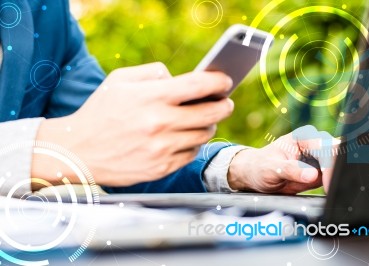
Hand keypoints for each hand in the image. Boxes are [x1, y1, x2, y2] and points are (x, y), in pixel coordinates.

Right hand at [32, 62, 233, 187]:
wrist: (78, 151)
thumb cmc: (100, 111)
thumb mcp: (120, 80)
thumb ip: (153, 72)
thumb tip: (179, 78)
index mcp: (152, 97)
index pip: (200, 86)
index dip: (219, 82)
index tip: (226, 81)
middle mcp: (160, 123)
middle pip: (212, 113)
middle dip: (224, 105)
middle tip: (225, 103)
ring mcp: (162, 148)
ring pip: (204, 135)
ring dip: (208, 125)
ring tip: (202, 120)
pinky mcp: (161, 168)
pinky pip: (191, 154)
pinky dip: (193, 144)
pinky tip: (184, 138)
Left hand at [227, 125, 336, 193]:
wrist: (256, 175)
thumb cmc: (260, 167)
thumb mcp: (271, 169)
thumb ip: (290, 170)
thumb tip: (312, 175)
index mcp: (303, 137)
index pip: (325, 148)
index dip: (329, 166)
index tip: (327, 184)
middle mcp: (315, 144)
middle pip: (338, 155)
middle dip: (339, 171)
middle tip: (334, 189)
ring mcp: (320, 158)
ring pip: (340, 166)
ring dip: (339, 178)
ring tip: (334, 191)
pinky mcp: (322, 171)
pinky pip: (335, 177)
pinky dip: (335, 184)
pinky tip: (332, 192)